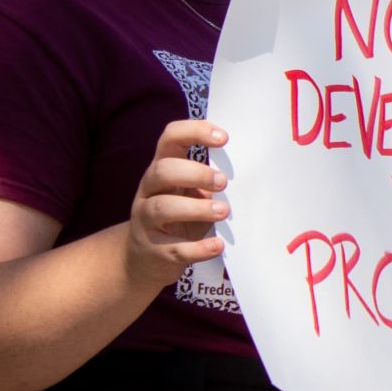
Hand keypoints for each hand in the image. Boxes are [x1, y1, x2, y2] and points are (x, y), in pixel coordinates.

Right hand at [124, 119, 227, 289]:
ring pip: (163, 207)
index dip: (194, 132)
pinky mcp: (154, 250)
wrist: (143, 259)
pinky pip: (174, 247)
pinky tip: (217, 245)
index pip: (170, 138)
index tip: (224, 138)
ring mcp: (146, 220)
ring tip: (224, 212)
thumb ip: (209, 182)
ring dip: (197, 208)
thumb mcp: (189, 194)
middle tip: (223, 182)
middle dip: (195, 173)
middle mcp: (150, 190)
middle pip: (163, 171)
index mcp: (163, 169)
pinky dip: (198, 247)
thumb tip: (248, 177)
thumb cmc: (178, 219)